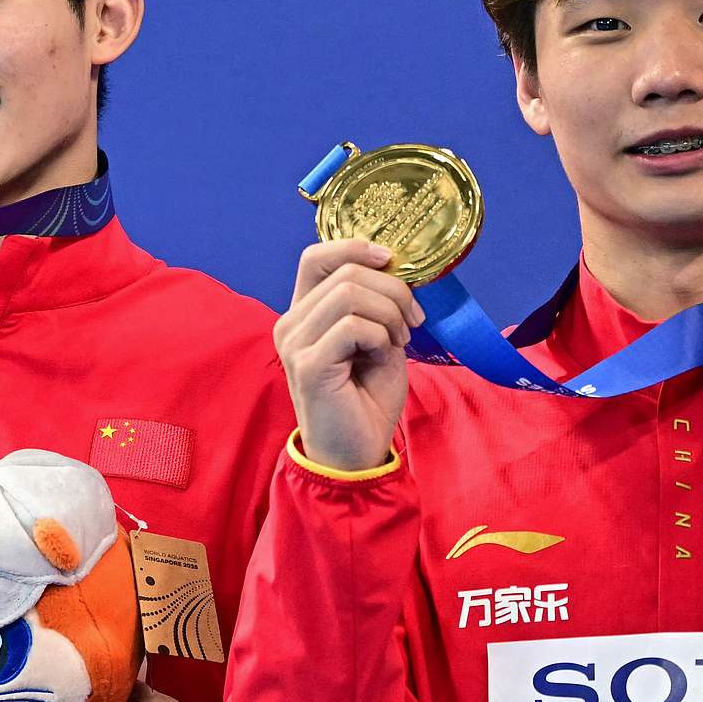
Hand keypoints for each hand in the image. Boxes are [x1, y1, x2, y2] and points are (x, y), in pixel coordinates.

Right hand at [273, 239, 422, 472]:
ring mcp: (294, 343)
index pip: (316, 256)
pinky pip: (352, 325)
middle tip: (412, 323)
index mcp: (304, 314)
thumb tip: (394, 267)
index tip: (392, 261)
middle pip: (345, 271)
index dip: (355, 247)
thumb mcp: (378, 339)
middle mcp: (291, 323)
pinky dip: (379, 336)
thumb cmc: (366, 399)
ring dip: (389, 313)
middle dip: (393, 290)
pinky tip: (383, 356)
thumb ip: (376, 303)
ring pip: (350, 292)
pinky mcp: (306, 364)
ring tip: (399, 341)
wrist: (356, 454)